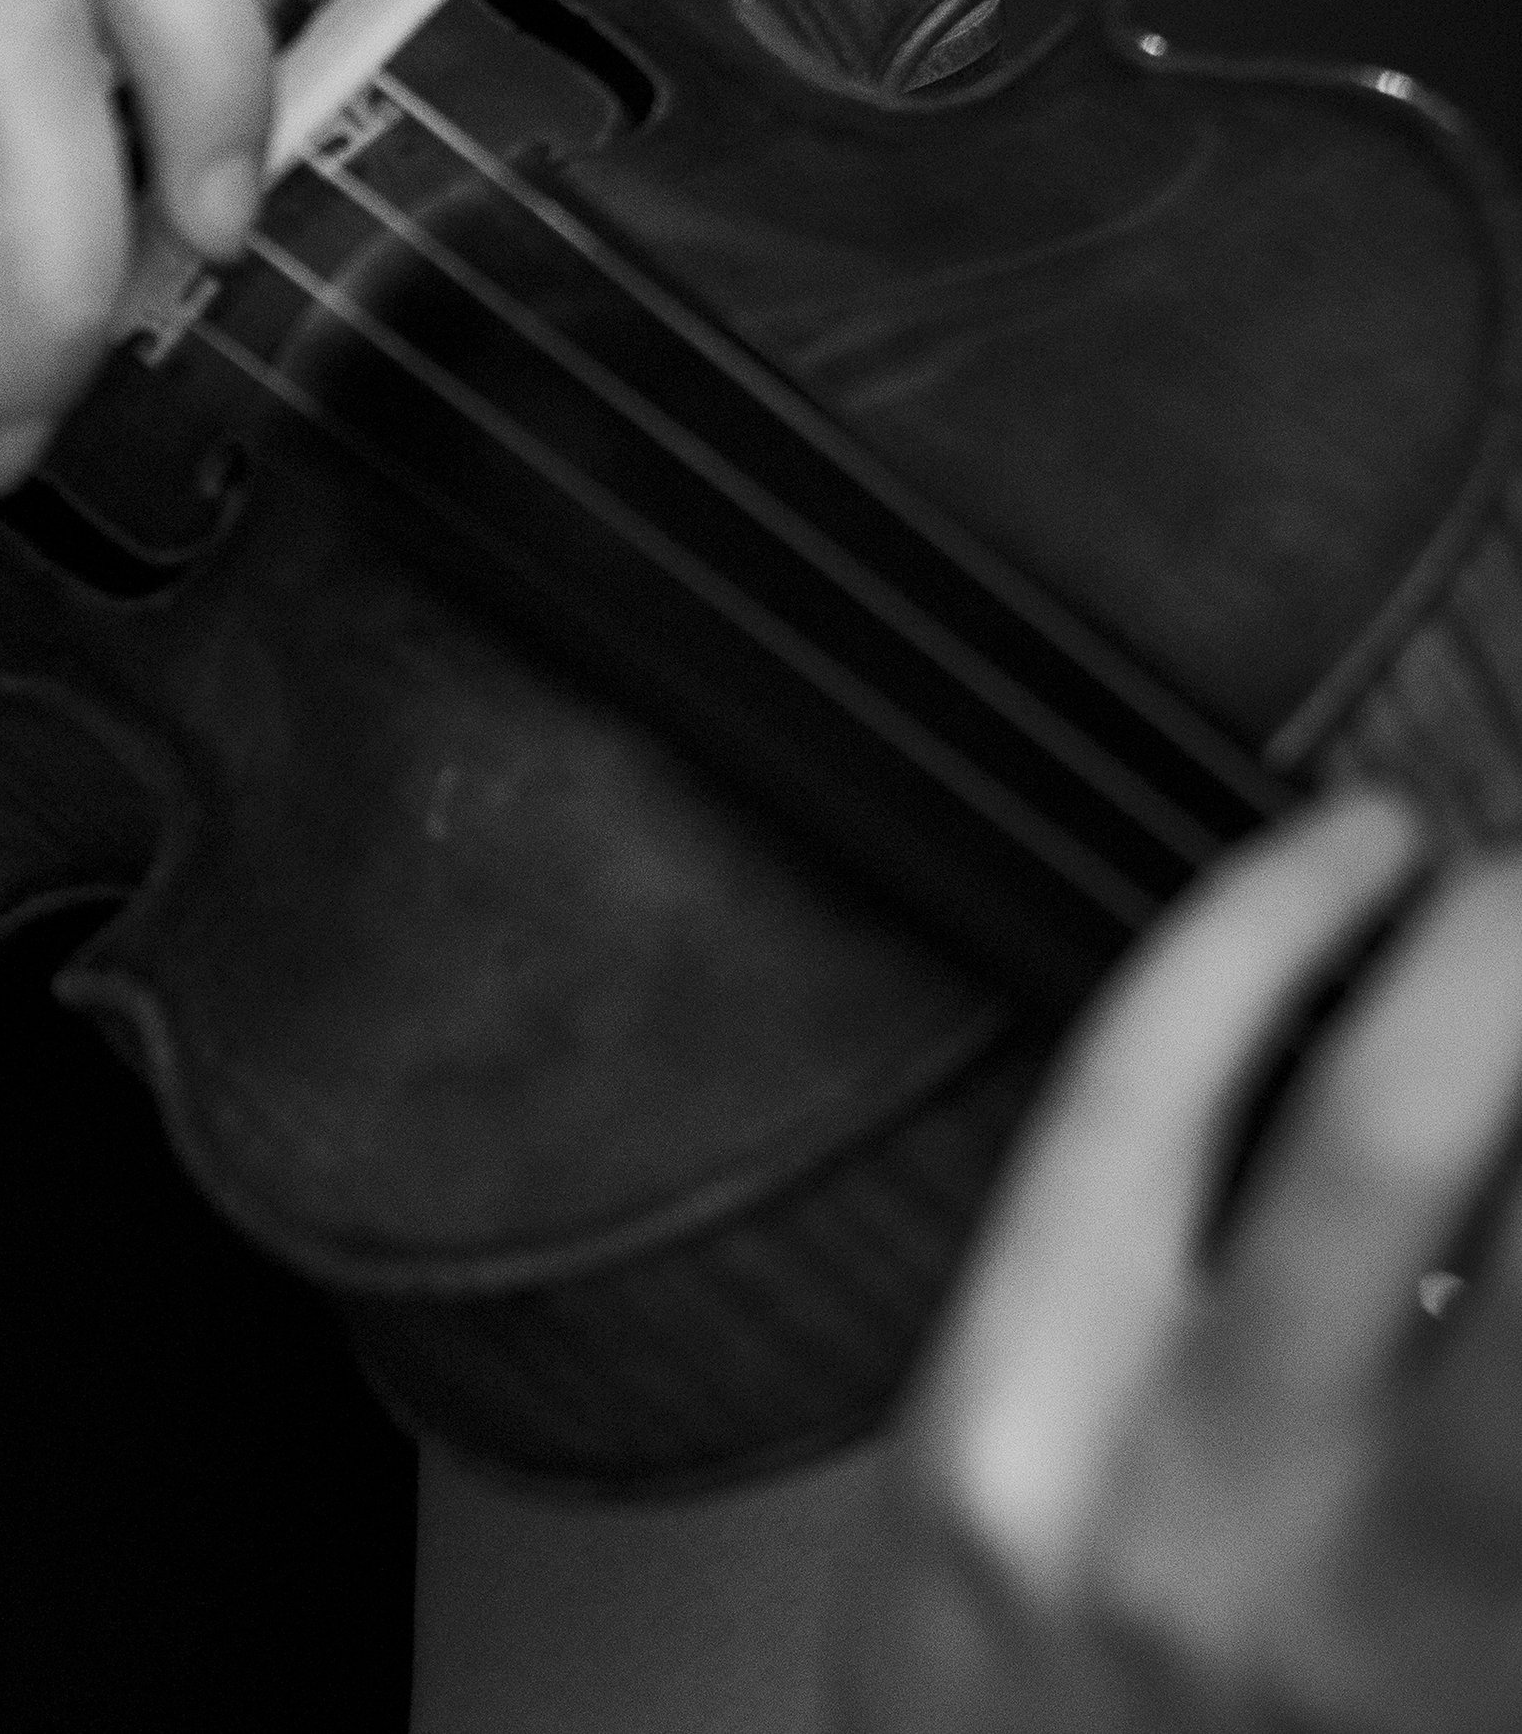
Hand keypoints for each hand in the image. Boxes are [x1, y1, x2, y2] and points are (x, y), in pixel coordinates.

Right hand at [830, 786, 1521, 1729]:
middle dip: (1493, 957)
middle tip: (1517, 890)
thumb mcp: (1006, 1477)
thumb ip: (1129, 1280)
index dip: (1281, 911)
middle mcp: (1200, 1519)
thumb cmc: (1040, 1702)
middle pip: (1383, 1130)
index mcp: (1024, 1429)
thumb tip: (1376, 1050)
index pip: (1155, 1073)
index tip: (1378, 832)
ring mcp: (1391, 1637)